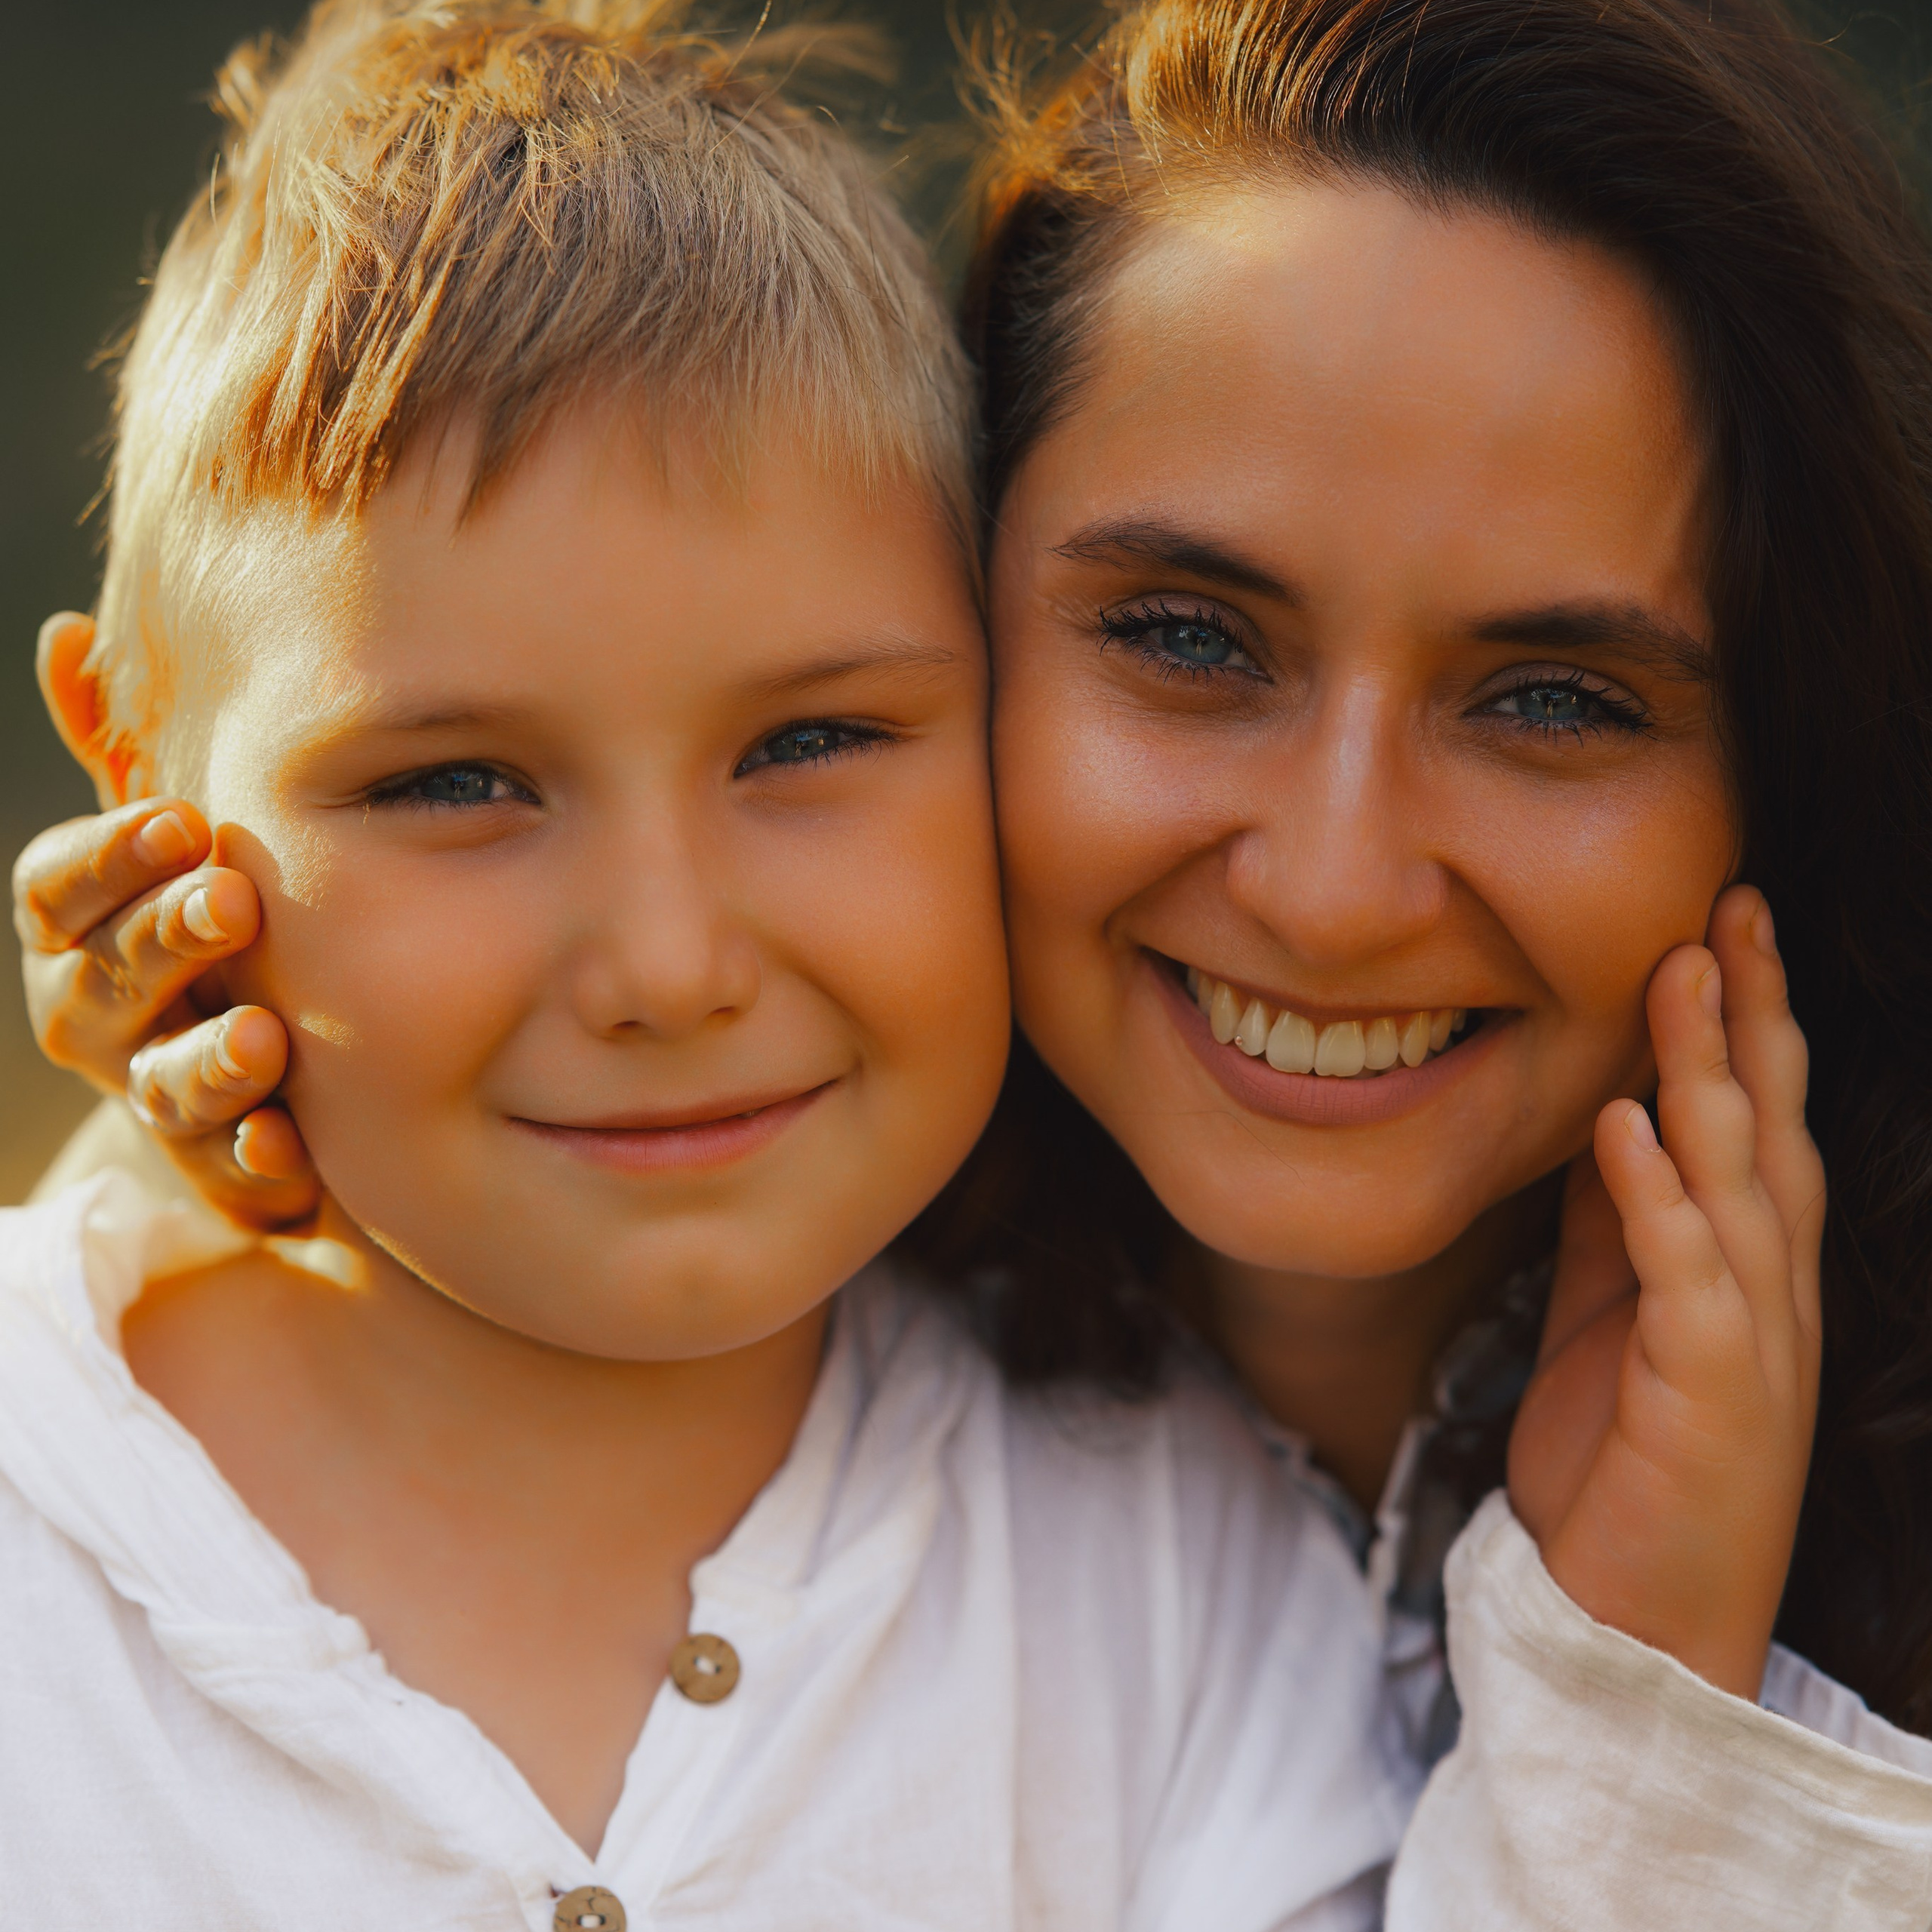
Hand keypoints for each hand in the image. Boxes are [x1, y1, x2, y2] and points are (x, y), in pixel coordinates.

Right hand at [15, 613, 317, 1228]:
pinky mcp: (222, 1175)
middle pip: (105, 981)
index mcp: (80, 934)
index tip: (179, 820)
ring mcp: (157, 1102)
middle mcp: (101, 1020)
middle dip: (163, 941)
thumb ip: (122, 753)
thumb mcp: (172, 851)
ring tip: (263, 1038)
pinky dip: (252, 1162)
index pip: (55, 890)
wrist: (266, 1083)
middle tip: (231, 902)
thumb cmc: (214, 939)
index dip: (108, 857)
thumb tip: (66, 630)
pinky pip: (229, 1177)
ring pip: (161, 1086)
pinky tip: (287, 1146)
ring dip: (206, 1060)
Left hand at [1507, 883, 1824, 1699]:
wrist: (1633, 1623)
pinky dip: (1657, 1199)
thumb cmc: (1627, 1463)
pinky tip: (1629, 1125)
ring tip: (1683, 973)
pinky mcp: (1708, 1395)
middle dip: (1752, 1013)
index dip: (1742, 1020)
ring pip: (1737, 1182)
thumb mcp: (1613, 1315)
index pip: (1751, 1119)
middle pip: (1766, 1126)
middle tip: (1731, 904)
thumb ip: (1617, 1223)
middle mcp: (1767, 1291)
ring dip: (1711, 1073)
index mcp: (1744, 1268)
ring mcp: (1750, 1341)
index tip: (1720, 920)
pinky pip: (1683, 1278)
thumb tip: (1603, 1122)